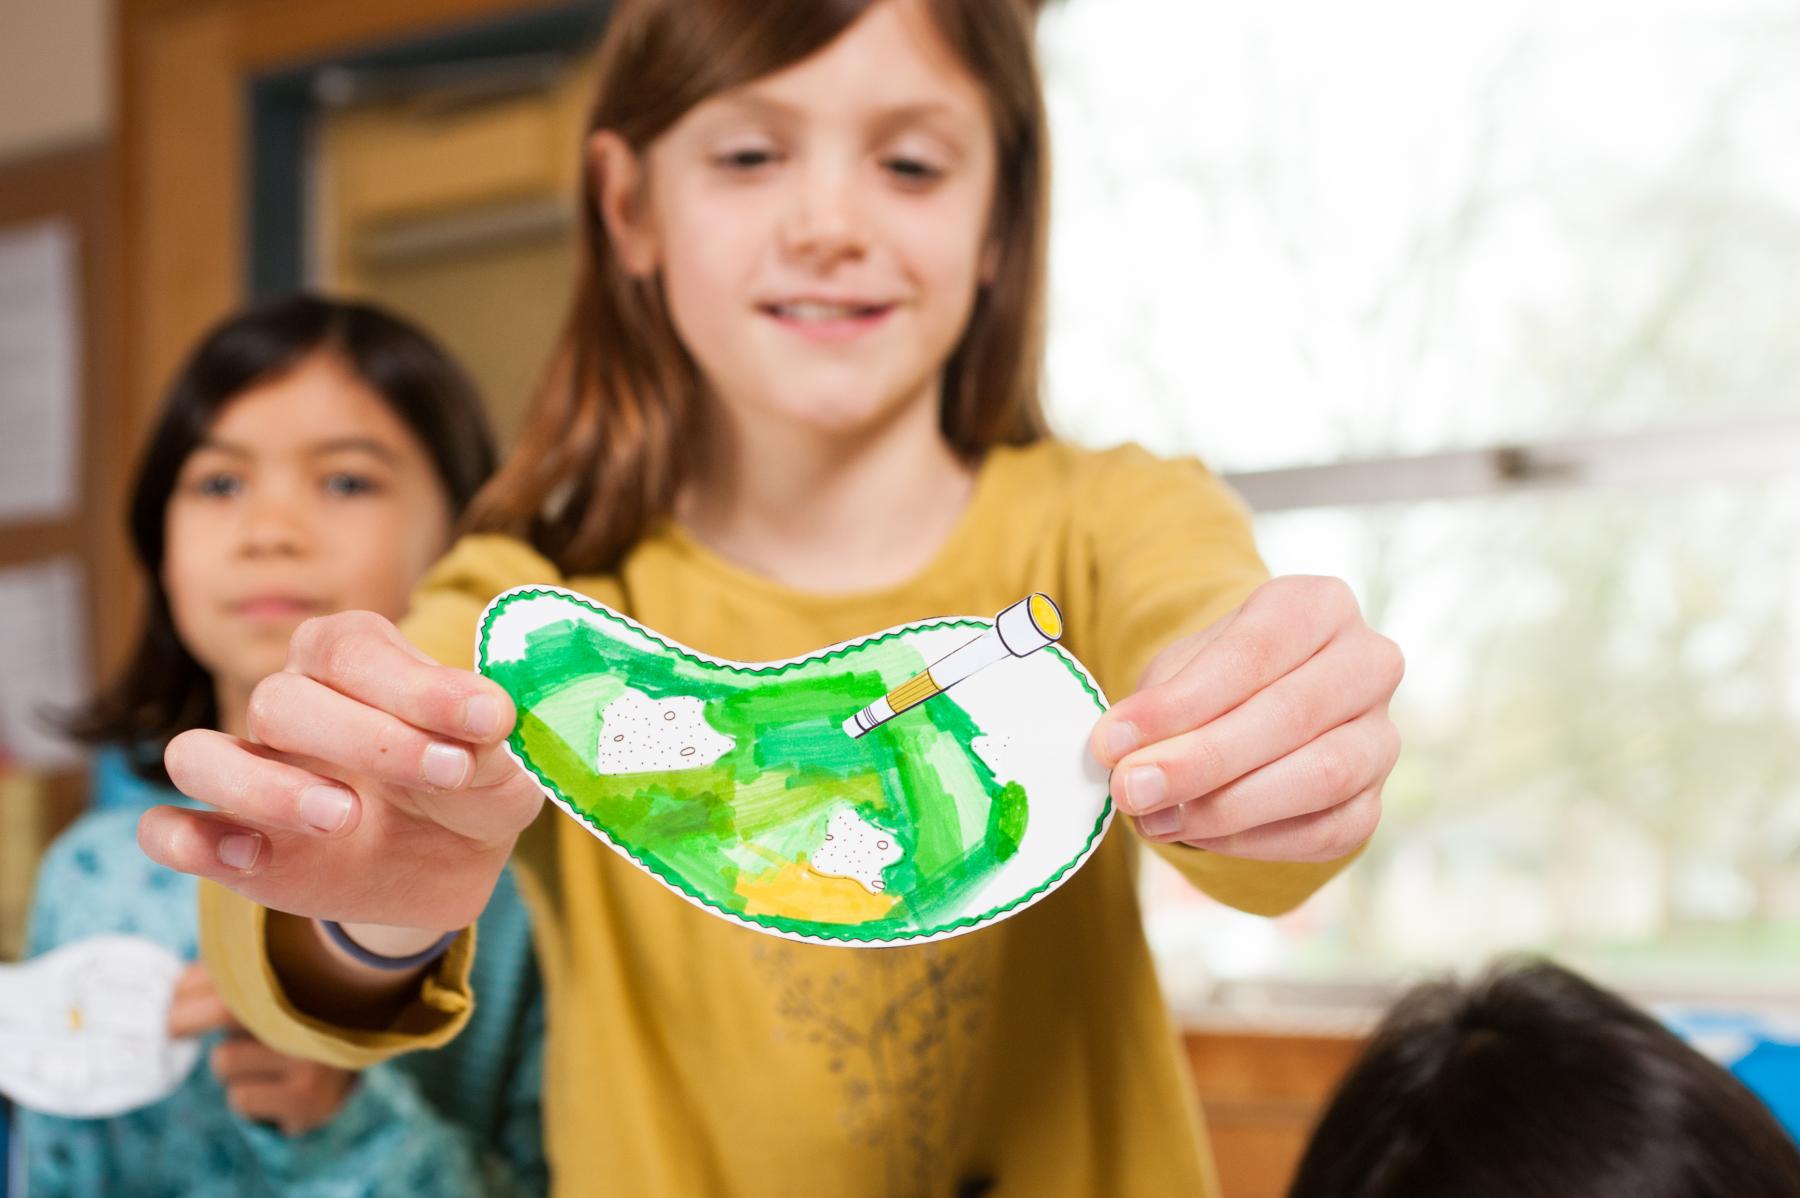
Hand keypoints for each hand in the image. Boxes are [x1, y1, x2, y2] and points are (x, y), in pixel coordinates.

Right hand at [137, 610, 543, 933]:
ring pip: (197, 755)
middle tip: (445, 773)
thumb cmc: (474, 786)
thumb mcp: (502, 764)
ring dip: (263, 786)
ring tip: (344, 816)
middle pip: (281, 699)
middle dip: (368, 738)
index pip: (355, 650)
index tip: (487, 720)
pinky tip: (254, 858)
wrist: (453, 862)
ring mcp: (252, 770)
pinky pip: (165, 831)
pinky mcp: (229, 840)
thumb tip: (488, 714)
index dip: (417, 684)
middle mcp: (290, 701)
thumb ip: (489, 740)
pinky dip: (190, 839)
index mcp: (353, 659)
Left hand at [167, 962, 355, 1134]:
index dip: (192, 985)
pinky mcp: (309, 1100)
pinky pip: (241, 1098)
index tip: (168, 995)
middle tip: (170, 1026)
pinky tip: (274, 1089)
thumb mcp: (271, 987)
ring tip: (262, 1062)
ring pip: (226, 1061)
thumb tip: (172, 986)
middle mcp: (319, 1012)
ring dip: (229, 1065)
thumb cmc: (293, 1014)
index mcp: (310, 976)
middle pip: (226, 1011)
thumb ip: (229, 978)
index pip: (236, 974)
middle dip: (183, 1019)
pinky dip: (246, 1096)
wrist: (354, 1060)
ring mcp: (317, 1058)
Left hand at [1088, 576, 1402, 861]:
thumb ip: (1159, 706)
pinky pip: (1326, 831)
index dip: (1181, 701)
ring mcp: (1381, 736)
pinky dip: (1254, 840)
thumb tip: (1121, 754)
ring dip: (1228, 805)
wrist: (1256, 712)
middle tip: (1132, 786)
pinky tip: (1198, 834)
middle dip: (1201, 759)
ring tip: (1157, 817)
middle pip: (1293, 713)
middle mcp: (1368, 664)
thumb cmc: (1215, 681)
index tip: (1114, 738)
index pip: (1254, 651)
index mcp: (1319, 605)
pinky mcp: (1373, 802)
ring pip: (1323, 775)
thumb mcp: (1181, 672)